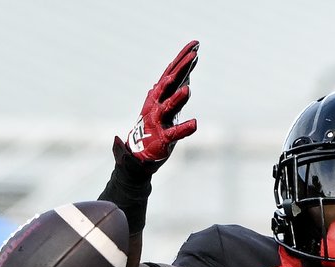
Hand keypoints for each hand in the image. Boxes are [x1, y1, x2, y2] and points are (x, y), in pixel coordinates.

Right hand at [121, 40, 199, 169]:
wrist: (138, 154)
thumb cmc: (156, 126)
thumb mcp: (167, 103)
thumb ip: (178, 85)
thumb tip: (190, 68)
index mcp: (158, 94)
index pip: (172, 72)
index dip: (183, 58)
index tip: (196, 44)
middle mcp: (156, 104)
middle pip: (170, 83)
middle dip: (181, 68)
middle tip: (194, 55)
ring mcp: (158, 120)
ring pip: (168, 107)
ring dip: (177, 99)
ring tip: (188, 90)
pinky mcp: (162, 138)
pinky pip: (174, 133)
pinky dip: (184, 129)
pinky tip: (195, 124)